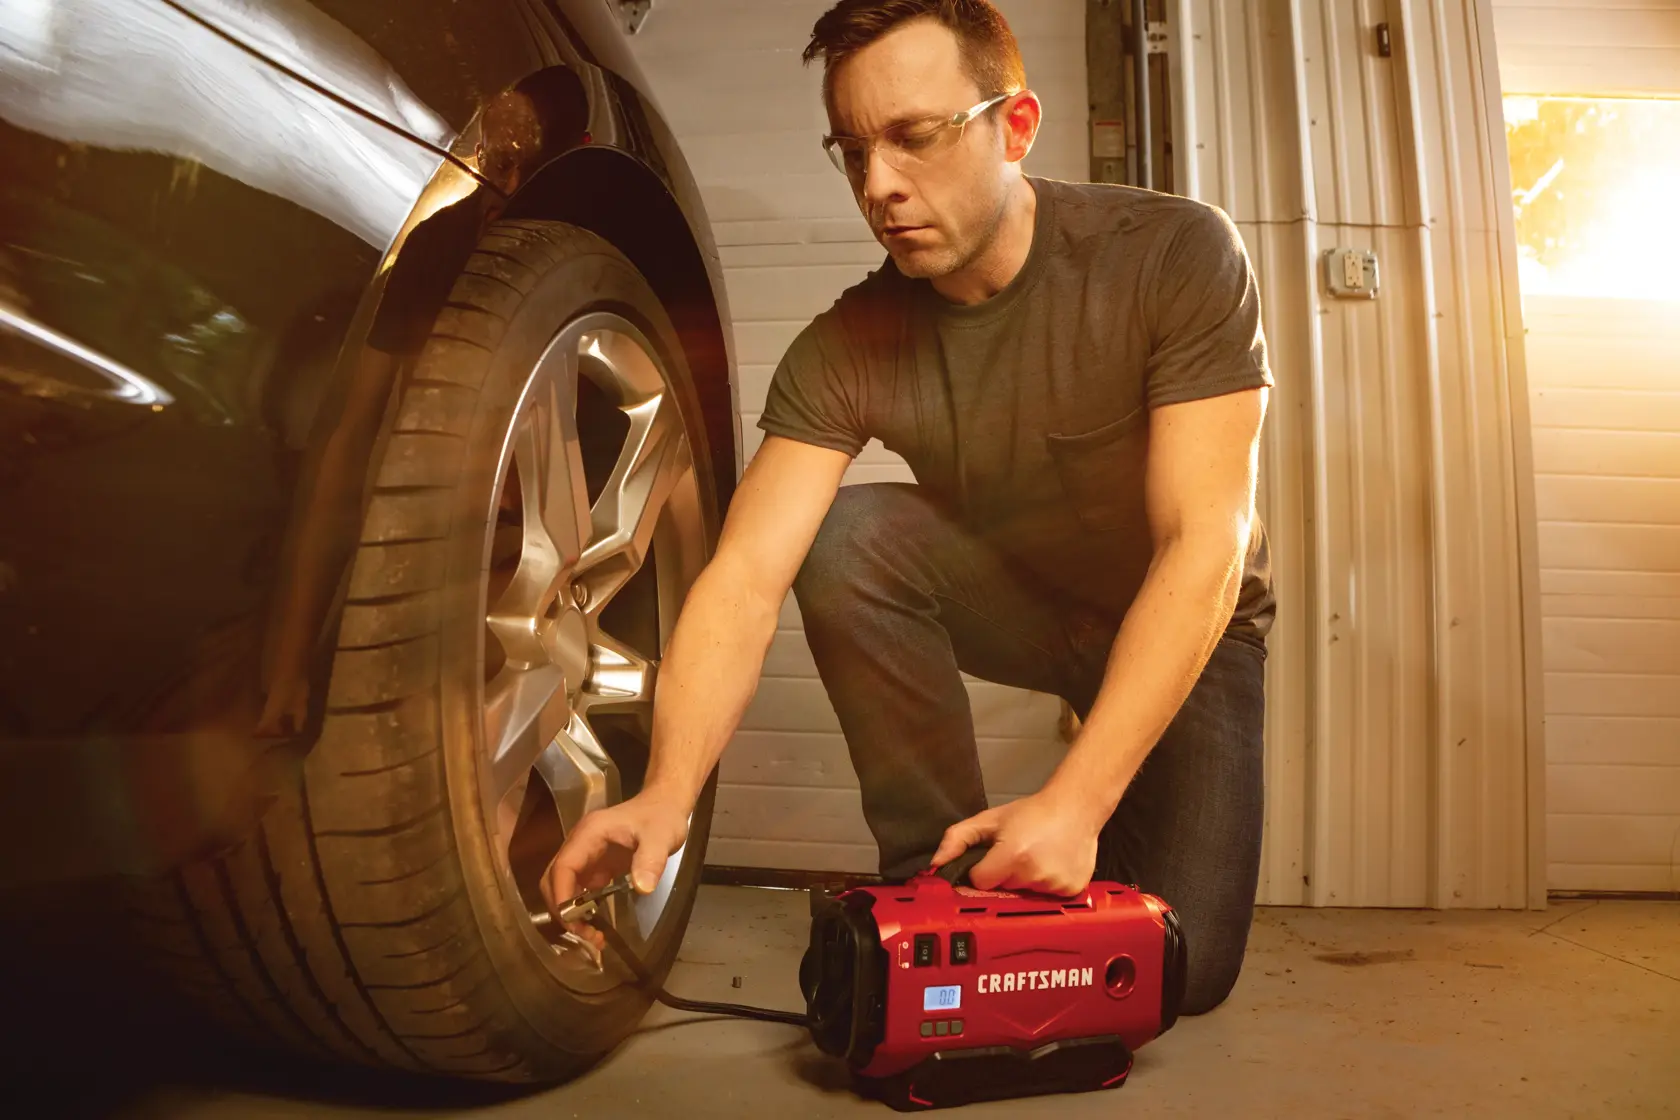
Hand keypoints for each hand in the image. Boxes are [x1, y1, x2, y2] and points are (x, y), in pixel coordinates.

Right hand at [540, 791, 690, 945]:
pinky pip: (579, 890)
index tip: (573, 922)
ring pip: (564, 887)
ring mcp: (587, 856)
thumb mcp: (661, 837)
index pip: (563, 866)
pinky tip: (596, 925)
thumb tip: (642, 889)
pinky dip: (582, 909)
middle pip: (555, 879)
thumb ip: (651, 860)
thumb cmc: (662, 817)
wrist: (666, 805)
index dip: (562, 895)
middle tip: (585, 935)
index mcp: (589, 834)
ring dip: (571, 912)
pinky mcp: (595, 866)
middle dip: (563, 909)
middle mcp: (581, 844)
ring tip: (593, 937)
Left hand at [929, 792, 1101, 896]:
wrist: (1076, 808)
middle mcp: (1033, 874)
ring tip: (1037, 858)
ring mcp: (1054, 885)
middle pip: (1003, 890)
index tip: (994, 859)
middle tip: (1019, 854)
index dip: (983, 871)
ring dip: (1026, 882)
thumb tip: (936, 861)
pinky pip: (1047, 899)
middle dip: (1005, 876)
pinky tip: (1051, 866)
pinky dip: (1045, 887)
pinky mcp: (1070, 891)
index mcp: (1011, 856)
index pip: (980, 882)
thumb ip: (958, 838)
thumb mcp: (991, 819)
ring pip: (1025, 895)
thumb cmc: (1033, 813)